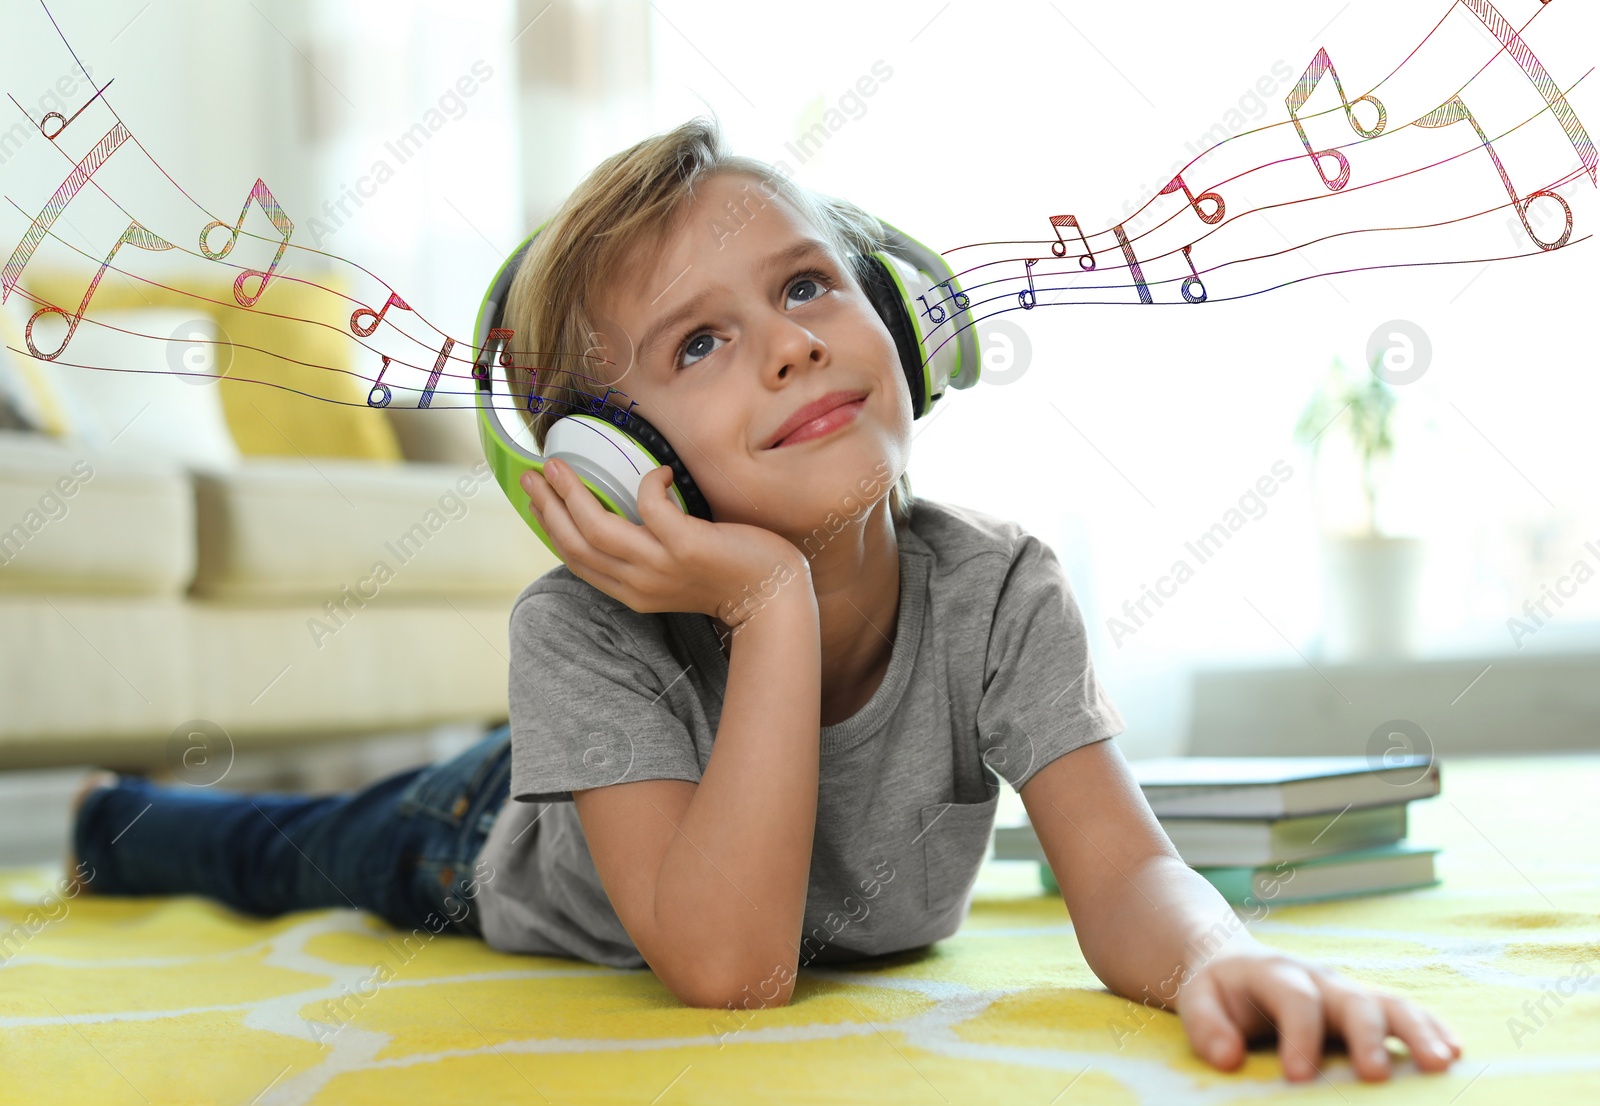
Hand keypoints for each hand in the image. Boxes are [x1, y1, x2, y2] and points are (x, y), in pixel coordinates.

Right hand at [521, 458, 810, 623]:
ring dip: (573, 492)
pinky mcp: (685, 546)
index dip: (551, 527)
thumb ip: (647, 555)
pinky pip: (649, 504)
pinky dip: (648, 482)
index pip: (576, 559)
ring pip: (597, 527)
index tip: (536, 500)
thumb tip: (629, 515)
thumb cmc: (729, 578)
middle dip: (547, 505)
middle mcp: (638, 583)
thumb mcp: (675, 575)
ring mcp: (659, 565)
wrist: (771, 599)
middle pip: (575, 542)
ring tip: (559, 465)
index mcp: (631, 592)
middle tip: (532, 473)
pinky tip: (657, 470)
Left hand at [1175, 947, 1461, 1081]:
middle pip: (1352, 1000)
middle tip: (1375, 1075)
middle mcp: (1320, 978)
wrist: (1234, 960)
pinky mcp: (1367, 1005)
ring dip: (1418, 1032)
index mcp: (1275, 973)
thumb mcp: (1197, 999)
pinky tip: (1455, 1052)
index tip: (1298, 1077)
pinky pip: (1406, 1011)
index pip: (1294, 999)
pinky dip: (1432, 1028)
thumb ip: (1206, 1027)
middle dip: (1366, 1036)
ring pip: (1391, 1003)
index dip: (1299, 1036)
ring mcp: (1348, 991)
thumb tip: (1228, 1059)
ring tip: (1441, 1063)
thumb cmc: (1219, 990)